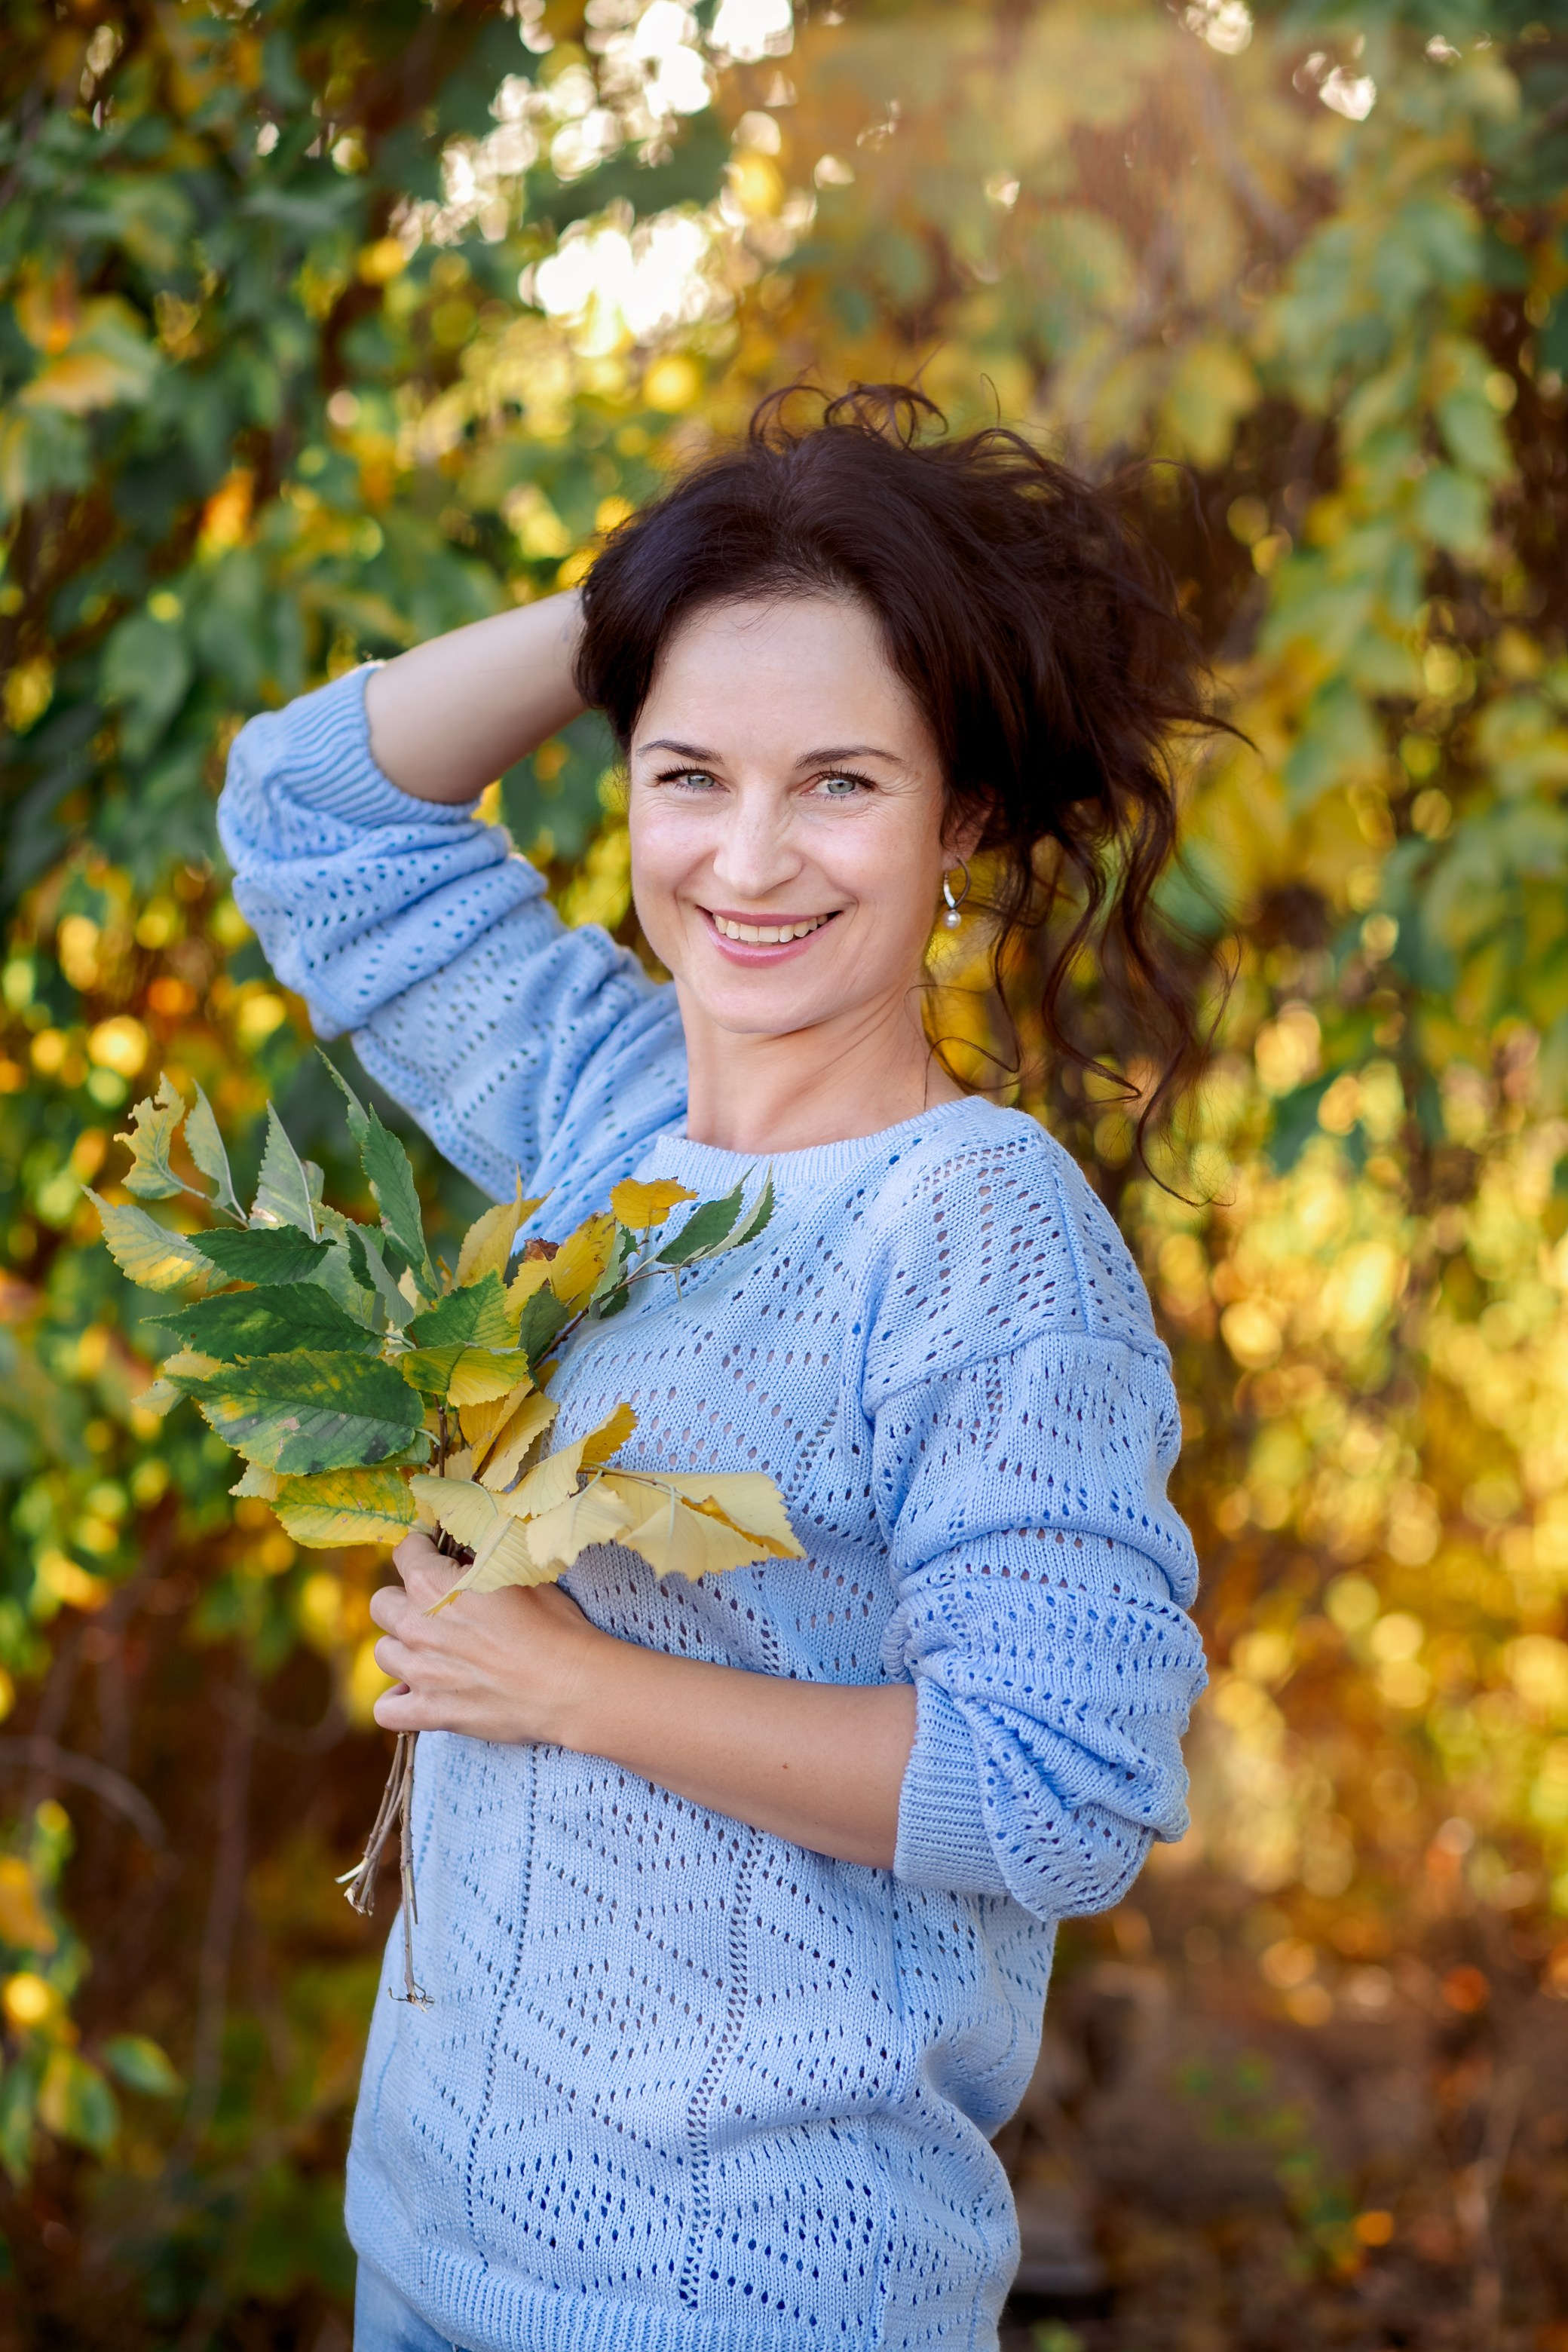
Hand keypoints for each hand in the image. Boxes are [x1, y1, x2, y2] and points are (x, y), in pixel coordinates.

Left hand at [369, 1530, 607, 1744]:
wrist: (570, 1684)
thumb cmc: (552, 1623)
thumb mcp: (519, 1571)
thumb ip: (480, 1558)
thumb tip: (464, 1553)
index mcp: (434, 1584)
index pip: (404, 1552)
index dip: (423, 1550)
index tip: (438, 1556)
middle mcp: (416, 1626)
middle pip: (381, 1603)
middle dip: (404, 1600)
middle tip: (437, 1607)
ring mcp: (419, 1672)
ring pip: (382, 1653)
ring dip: (403, 1647)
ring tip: (432, 1650)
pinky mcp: (430, 1712)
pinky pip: (385, 1710)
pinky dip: (398, 1702)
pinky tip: (418, 1693)